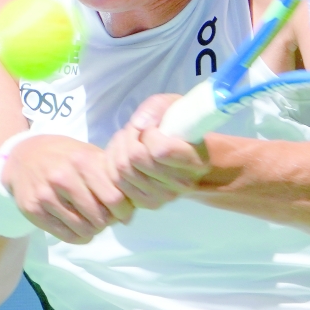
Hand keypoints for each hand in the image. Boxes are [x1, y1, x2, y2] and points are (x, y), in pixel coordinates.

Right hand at [2, 134, 133, 243]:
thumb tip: (130, 215)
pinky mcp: (33, 210)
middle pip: (100, 217)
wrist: (23, 156)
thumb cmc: (64, 156)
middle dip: (109, 221)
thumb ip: (111, 179)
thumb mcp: (89, 155)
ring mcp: (46, 195)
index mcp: (83, 161)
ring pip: (84, 229)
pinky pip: (66, 235)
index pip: (115, 198)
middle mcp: (63, 177)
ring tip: (92, 222)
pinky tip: (78, 227)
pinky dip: (78, 236)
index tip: (123, 212)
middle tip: (107, 218)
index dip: (124, 210)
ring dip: (94, 230)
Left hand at [105, 94, 210, 209]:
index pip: (160, 150)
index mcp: (196, 161)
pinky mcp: (145, 203)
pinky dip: (113, 165)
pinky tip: (124, 155)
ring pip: (122, 170)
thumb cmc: (178, 126)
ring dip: (119, 148)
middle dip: (129, 137)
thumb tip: (138, 125)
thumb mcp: (172, 106)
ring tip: (129, 140)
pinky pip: (116, 182)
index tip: (154, 127)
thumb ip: (157, 108)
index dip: (149, 133)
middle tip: (136, 130)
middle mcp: (182, 183)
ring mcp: (164, 197)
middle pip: (135, 159)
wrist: (182, 154)